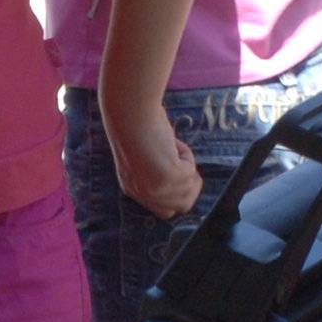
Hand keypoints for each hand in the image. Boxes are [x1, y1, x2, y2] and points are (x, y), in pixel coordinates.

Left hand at [112, 100, 203, 220]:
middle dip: (190, 186)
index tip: (180, 174)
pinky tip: (172, 142)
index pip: (164, 210)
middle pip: (182, 206)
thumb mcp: (145, 158)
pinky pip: (191, 172)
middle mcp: (143, 194)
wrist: (130, 112)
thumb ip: (158, 174)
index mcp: (132, 189)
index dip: (178, 194)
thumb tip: (186, 179)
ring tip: (173, 148)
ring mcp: (156, 188)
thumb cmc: (137, 126)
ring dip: (189, 168)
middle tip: (186, 164)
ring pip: (190, 191)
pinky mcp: (168, 177)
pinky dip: (186, 155)